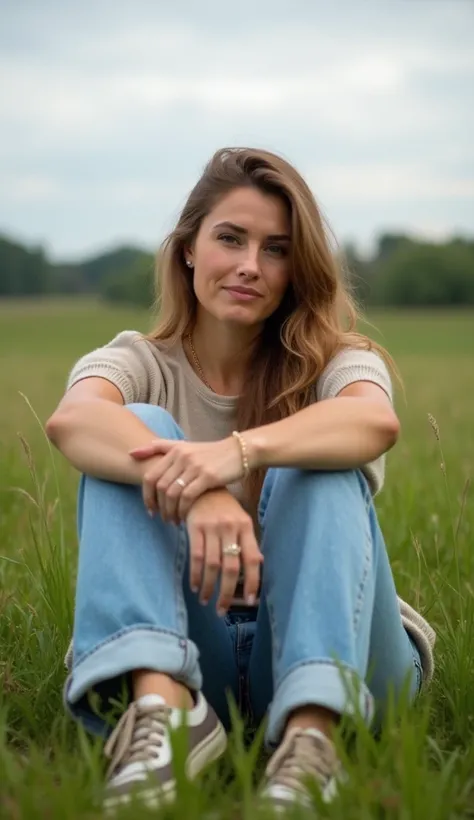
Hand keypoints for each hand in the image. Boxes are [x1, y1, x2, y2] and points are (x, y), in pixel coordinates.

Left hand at [130, 436, 244, 521]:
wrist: (241, 452)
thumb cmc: (211, 453)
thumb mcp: (185, 446)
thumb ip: (159, 447)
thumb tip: (131, 452)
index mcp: (174, 450)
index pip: (150, 476)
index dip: (146, 496)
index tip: (150, 510)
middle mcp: (182, 456)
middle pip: (159, 487)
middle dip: (158, 506)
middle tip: (162, 518)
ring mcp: (194, 466)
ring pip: (171, 493)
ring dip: (170, 511)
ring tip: (173, 520)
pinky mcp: (208, 476)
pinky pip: (187, 497)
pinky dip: (183, 510)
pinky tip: (185, 517)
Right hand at [185, 489, 262, 614]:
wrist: (201, 486)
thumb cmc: (223, 508)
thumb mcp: (240, 520)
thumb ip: (247, 542)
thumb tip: (260, 564)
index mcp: (246, 526)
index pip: (253, 559)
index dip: (252, 581)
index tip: (249, 601)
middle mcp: (231, 527)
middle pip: (231, 566)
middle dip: (226, 592)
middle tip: (221, 610)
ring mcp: (213, 527)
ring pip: (212, 565)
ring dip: (209, 587)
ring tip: (206, 600)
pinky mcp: (195, 526)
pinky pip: (196, 556)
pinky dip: (196, 574)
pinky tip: (195, 586)